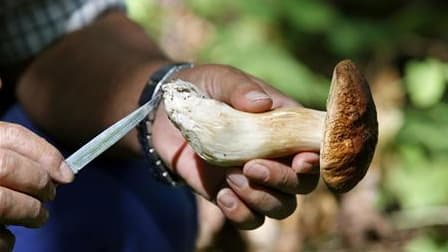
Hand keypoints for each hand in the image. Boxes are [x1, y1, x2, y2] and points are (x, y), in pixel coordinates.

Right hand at [0, 122, 73, 250]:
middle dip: (38, 182)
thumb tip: (54, 165)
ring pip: (2, 202)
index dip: (45, 154)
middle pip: (7, 166)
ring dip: (30, 212)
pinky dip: (5, 241)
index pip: (11, 135)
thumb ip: (10, 153)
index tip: (67, 174)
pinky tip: (7, 239)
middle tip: (50, 196)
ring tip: (38, 217)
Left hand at [152, 64, 319, 228]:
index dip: (316, 160)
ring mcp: (254, 178)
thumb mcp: (221, 79)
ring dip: (261, 199)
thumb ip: (240, 88)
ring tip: (230, 177)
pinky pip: (250, 218)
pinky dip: (241, 213)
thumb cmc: (202, 89)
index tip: (300, 161)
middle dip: (282, 181)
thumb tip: (262, 104)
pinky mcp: (231, 193)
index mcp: (283, 124)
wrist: (165, 113)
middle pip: (301, 184)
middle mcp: (275, 155)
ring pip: (281, 206)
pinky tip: (222, 195)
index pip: (314, 147)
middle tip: (251, 166)